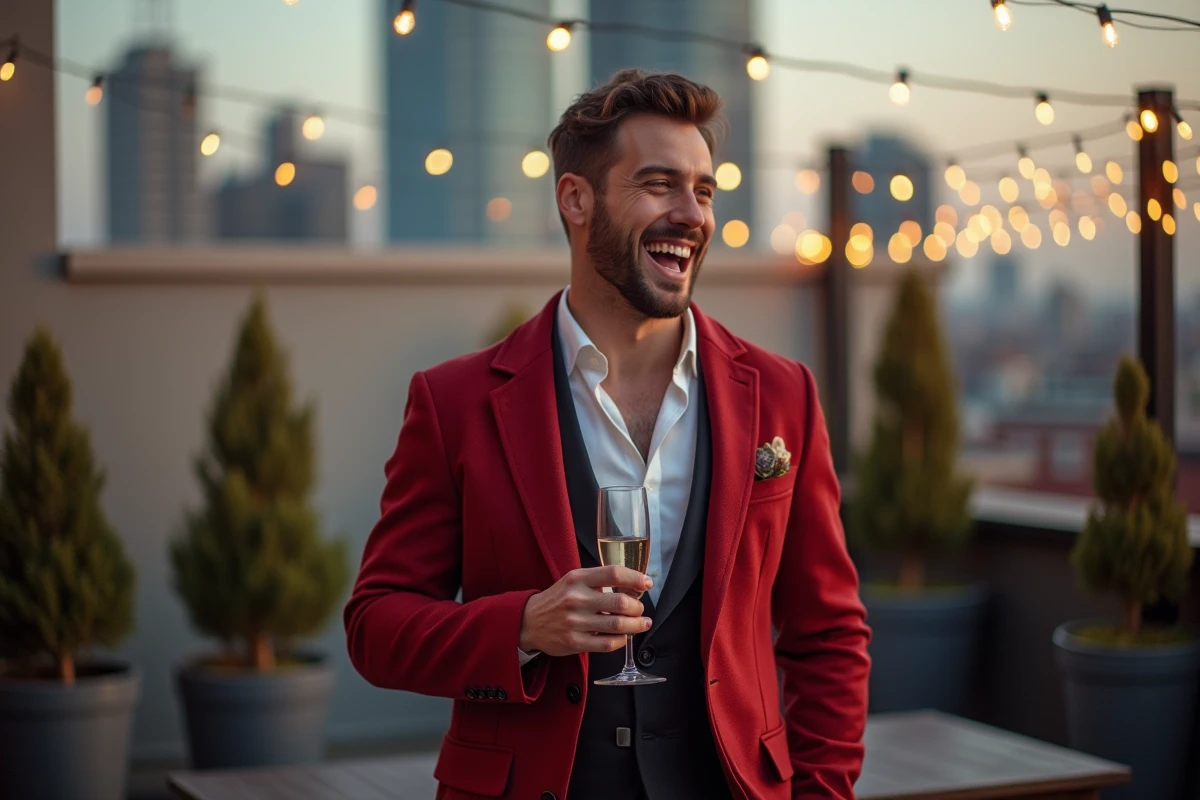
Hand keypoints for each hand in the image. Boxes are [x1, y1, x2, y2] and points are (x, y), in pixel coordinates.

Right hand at [518, 566, 652, 656]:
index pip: (613, 573)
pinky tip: (623, 637)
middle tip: (639, 609)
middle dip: (637, 607)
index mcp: (578, 579)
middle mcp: (576, 599)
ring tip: (641, 623)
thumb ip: (599, 580)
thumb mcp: (574, 581)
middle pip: (620, 602)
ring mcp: (575, 622)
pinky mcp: (575, 642)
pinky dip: (621, 640)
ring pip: (617, 625)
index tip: (646, 583)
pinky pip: (607, 644)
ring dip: (636, 625)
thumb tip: (633, 587)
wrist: (529, 622)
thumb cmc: (557, 599)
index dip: (635, 578)